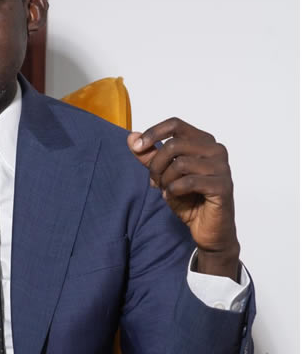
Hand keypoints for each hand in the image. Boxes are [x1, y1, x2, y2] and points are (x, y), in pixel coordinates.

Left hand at [127, 117, 239, 280]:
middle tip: (153, 181)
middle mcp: (216, 150)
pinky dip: (173, 190)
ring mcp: (222, 167)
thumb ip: (149, 156)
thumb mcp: (163, 175)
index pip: (176, 124)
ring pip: (179, 163)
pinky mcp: (223, 186)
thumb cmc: (189, 199)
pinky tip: (172, 196)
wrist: (207, 229)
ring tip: (165, 190)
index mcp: (204, 141)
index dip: (154, 132)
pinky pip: (188, 181)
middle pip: (174, 144)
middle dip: (156, 165)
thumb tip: (132, 136)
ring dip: (165, 180)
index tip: (138, 146)